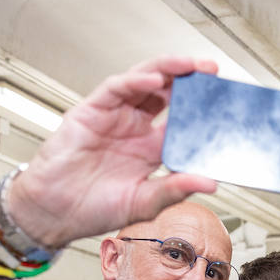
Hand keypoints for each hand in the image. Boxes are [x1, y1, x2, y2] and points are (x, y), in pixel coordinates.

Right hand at [3, 57, 220, 248]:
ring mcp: (113, 117)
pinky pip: (116, 88)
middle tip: (213, 72)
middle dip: (190, 79)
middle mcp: (134, 127)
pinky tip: (154, 79)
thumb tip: (210, 183)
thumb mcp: (144, 203)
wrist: (54, 213)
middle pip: (166, 93)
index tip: (226, 103)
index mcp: (150, 148)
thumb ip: (175, 190)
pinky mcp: (91, 112)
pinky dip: (135, 80)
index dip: (202, 109)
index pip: (181, 120)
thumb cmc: (94, 208)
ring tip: (190, 66)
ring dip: (167, 70)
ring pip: (143, 81)